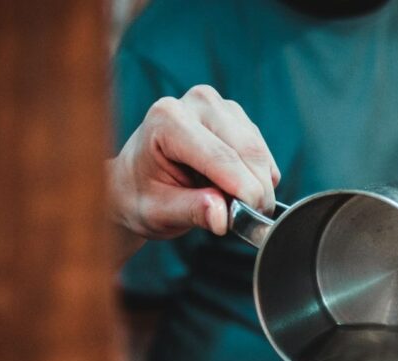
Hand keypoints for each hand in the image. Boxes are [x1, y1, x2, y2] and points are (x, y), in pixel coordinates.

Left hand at [108, 84, 279, 239]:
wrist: (133, 182)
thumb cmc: (141, 195)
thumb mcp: (158, 212)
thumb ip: (192, 212)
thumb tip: (224, 217)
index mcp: (167, 119)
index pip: (220, 157)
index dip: (244, 191)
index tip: (252, 220)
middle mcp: (196, 103)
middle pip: (247, 151)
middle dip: (256, 190)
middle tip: (246, 220)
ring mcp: (220, 106)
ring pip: (260, 153)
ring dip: (258, 185)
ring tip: (231, 204)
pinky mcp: (237, 117)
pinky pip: (263, 155)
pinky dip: (259, 178)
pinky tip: (233, 186)